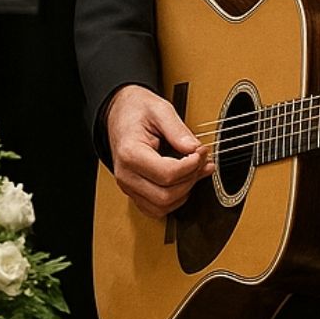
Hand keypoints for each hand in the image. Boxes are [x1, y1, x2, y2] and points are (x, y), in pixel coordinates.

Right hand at [105, 84, 212, 218]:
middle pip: (165, 195)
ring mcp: (128, 186)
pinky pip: (156, 208)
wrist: (118, 114)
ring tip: (195, 171)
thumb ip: (178, 130)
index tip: (201, 152)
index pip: (167, 174)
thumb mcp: (160, 109)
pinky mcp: (134, 192)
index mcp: (130, 153)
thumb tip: (194, 149)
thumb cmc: (136, 111)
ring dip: (184, 192)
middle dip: (190, 179)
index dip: (191, 166)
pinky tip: (183, 182)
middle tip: (201, 160)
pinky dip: (174, 200)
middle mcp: (126, 175)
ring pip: (161, 206)